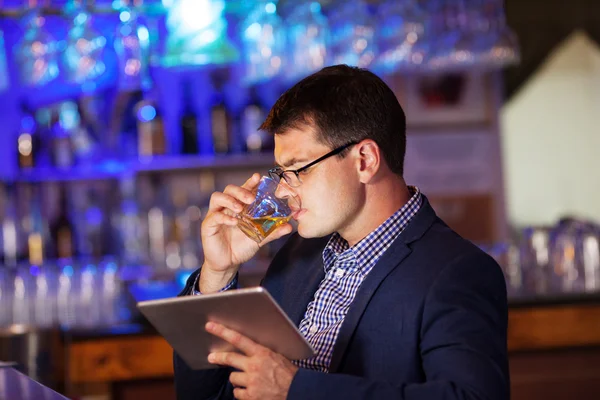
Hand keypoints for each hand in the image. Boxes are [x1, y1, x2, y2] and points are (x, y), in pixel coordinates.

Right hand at [200, 173, 292, 292]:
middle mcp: (227, 207)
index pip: (244, 189)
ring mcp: (216, 215)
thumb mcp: (260, 238)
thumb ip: (273, 232)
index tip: (258, 178)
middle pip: (229, 189)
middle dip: (240, 190)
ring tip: (239, 208)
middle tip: (251, 198)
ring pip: (217, 197)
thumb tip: (289, 226)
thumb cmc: (241, 247)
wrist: (228, 263)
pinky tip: (233, 222)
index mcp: (239, 207)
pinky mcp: (208, 225)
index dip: (250, 182)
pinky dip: (224, 217)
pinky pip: (214, 216)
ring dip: (229, 200)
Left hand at [206, 322, 298, 399]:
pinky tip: (251, 391)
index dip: (222, 332)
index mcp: (262, 353)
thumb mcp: (277, 356)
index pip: (238, 339)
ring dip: (238, 379)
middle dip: (218, 357)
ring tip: (249, 380)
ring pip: (233, 378)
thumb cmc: (289, 374)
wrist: (297, 391)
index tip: (211, 326)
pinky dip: (242, 393)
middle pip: (229, 358)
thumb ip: (262, 353)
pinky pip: (237, 393)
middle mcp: (254, 366)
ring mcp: (251, 382)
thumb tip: (249, 348)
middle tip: (211, 357)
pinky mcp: (250, 396)